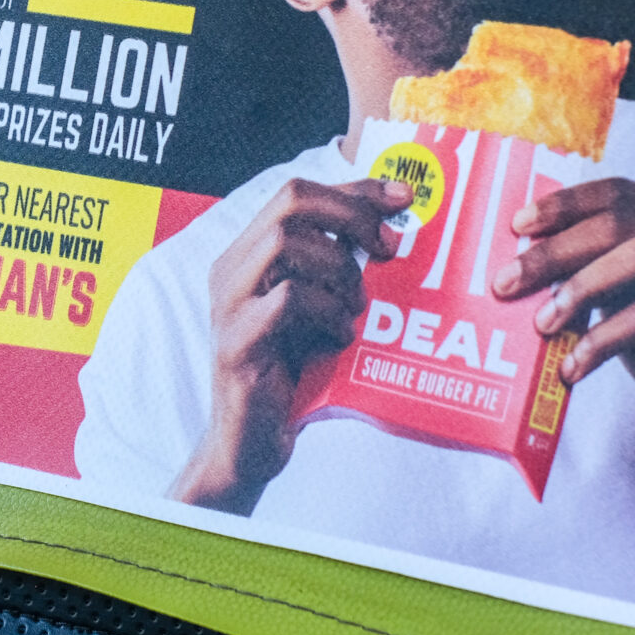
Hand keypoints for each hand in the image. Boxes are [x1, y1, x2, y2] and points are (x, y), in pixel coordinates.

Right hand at [170, 178, 412, 514]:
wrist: (250, 446)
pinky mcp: (238, 343)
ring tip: (357, 307)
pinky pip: (289, 300)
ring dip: (339, 269)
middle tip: (389, 247)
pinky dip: (327, 312)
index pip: (297, 193)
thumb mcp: (316, 312)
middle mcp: (230, 271)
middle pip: (290, 202)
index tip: (405, 197)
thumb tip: (394, 231)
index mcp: (247, 256)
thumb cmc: (290, 377)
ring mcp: (229, 305)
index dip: (355, 188)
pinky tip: (340, 338)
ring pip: (286, 243)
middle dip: (351, 214)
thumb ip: (336, 271)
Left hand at [495, 178, 634, 474]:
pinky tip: (572, 368)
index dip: (563, 204)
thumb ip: (594, 267)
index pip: (618, 193)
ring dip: (578, 289)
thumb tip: (518, 257)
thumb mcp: (629, 296)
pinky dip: (599, 341)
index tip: (516, 225)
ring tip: (542, 324)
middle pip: (619, 223)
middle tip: (505, 281)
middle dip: (554, 251)